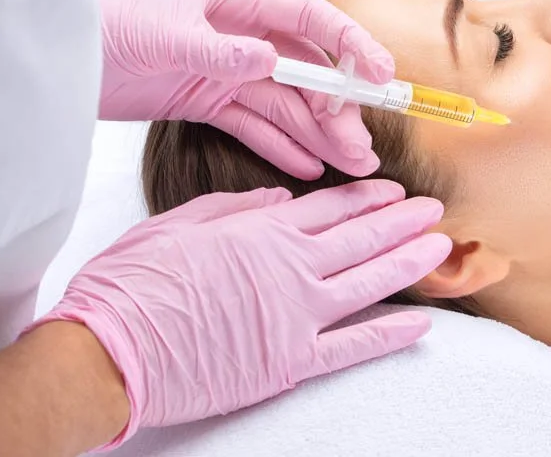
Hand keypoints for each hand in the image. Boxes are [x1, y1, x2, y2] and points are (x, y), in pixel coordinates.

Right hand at [29, 181, 450, 448]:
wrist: (109, 351)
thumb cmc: (133, 284)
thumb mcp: (178, 223)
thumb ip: (235, 207)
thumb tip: (278, 198)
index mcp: (261, 231)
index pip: (330, 208)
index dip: (367, 197)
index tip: (395, 190)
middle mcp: (290, 267)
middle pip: (360, 237)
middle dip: (401, 221)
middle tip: (434, 210)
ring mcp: (296, 314)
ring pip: (369, 283)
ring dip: (408, 263)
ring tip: (441, 248)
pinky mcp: (291, 360)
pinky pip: (353, 346)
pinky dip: (390, 333)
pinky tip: (423, 322)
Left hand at [97, 0, 392, 178]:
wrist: (61, 57)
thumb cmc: (105, 23)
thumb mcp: (164, 33)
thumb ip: (219, 50)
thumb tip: (271, 60)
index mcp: (236, 0)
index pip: (310, 20)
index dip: (351, 46)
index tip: (382, 76)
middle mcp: (241, 35)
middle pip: (306, 73)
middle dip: (337, 111)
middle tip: (361, 149)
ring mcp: (227, 70)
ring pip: (286, 104)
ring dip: (318, 135)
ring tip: (350, 166)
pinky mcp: (209, 100)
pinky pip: (255, 125)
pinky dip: (281, 145)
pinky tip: (310, 167)